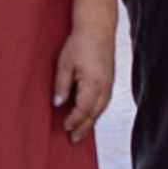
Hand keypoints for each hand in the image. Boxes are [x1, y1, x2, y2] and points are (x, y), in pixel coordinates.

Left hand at [51, 23, 113, 140]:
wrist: (97, 28)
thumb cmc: (80, 43)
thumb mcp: (65, 63)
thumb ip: (62, 85)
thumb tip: (57, 104)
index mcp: (93, 83)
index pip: (84, 109)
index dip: (74, 120)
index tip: (64, 127)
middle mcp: (105, 87)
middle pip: (94, 113)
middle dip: (83, 127)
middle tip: (72, 139)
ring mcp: (109, 85)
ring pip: (100, 110)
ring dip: (90, 122)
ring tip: (80, 133)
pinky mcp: (110, 81)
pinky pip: (103, 102)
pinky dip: (95, 113)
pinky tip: (89, 116)